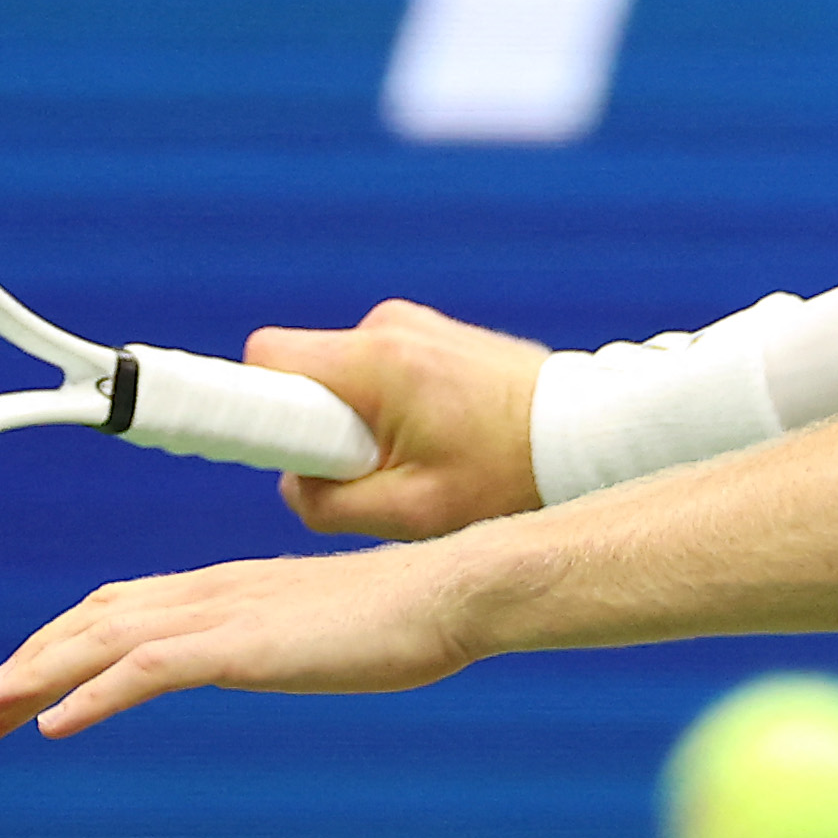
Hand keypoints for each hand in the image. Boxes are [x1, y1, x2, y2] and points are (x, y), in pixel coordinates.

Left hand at [0, 542, 481, 742]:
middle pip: (94, 620)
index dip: (62, 642)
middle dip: (28, 663)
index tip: (21, 682)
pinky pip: (149, 669)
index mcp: (229, 588)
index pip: (121, 607)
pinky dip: (93, 694)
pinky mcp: (244, 644)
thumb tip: (276, 653)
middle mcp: (213, 591)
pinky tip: (54, 726)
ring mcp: (226, 613)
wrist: (451, 592)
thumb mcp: (323, 630)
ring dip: (37, 677)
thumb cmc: (405, 615)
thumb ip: (284, 637)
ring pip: (104, 640)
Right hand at [244, 300, 546, 539]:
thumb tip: (294, 485)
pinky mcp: (433, 334)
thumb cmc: (510, 478)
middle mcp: (391, 325)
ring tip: (422, 460)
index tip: (256, 440)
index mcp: (379, 361)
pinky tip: (440, 441)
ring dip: (359, 420)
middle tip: (369, 471)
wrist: (588, 440)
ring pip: (342, 375)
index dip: (249, 401)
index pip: (269, 357)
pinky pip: (377, 371)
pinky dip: (390, 409)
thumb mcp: (412, 513)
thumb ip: (329, 505)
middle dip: (316, 424)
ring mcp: (414, 324)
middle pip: (302, 368)